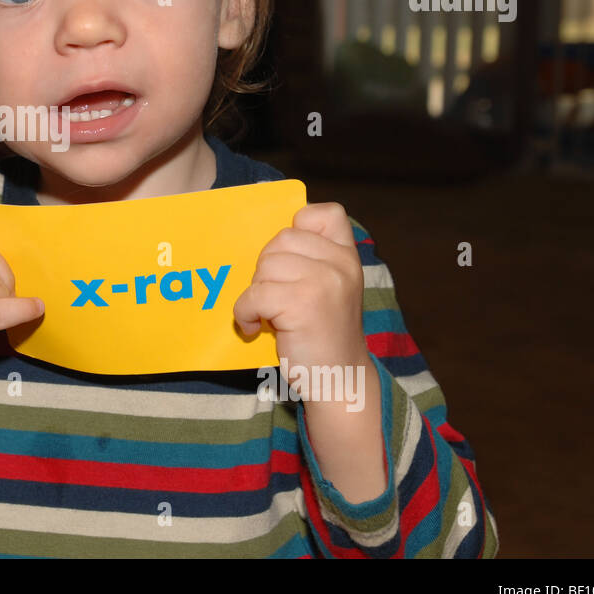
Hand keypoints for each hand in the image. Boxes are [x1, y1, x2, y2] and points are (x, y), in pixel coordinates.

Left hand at [232, 202, 366, 378]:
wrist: (339, 380)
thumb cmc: (323, 334)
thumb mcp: (329, 288)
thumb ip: (309, 260)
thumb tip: (260, 239)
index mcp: (347, 257)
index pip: (325, 214)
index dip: (299, 227)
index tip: (292, 259)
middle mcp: (341, 264)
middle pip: (280, 240)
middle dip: (267, 269)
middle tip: (275, 296)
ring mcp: (323, 282)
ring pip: (265, 267)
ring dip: (256, 293)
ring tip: (268, 314)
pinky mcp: (302, 304)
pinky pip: (254, 295)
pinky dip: (246, 313)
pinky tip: (256, 327)